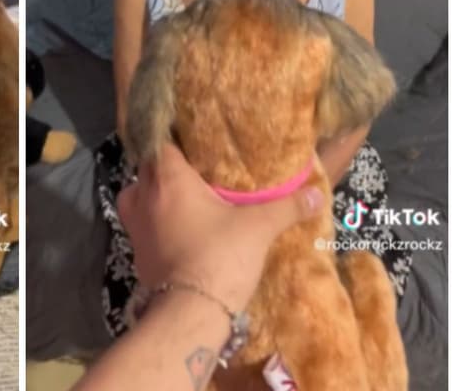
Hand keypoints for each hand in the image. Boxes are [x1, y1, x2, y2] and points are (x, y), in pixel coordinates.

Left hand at [117, 142, 322, 312]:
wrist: (188, 314)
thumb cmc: (219, 256)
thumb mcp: (259, 227)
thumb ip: (286, 207)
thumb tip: (316, 195)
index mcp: (167, 178)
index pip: (160, 142)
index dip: (176, 138)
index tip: (196, 140)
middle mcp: (142, 196)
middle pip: (150, 169)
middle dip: (170, 168)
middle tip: (200, 169)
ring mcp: (135, 226)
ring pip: (142, 198)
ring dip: (160, 196)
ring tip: (191, 198)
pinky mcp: (136, 253)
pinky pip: (144, 225)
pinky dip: (159, 223)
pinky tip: (183, 228)